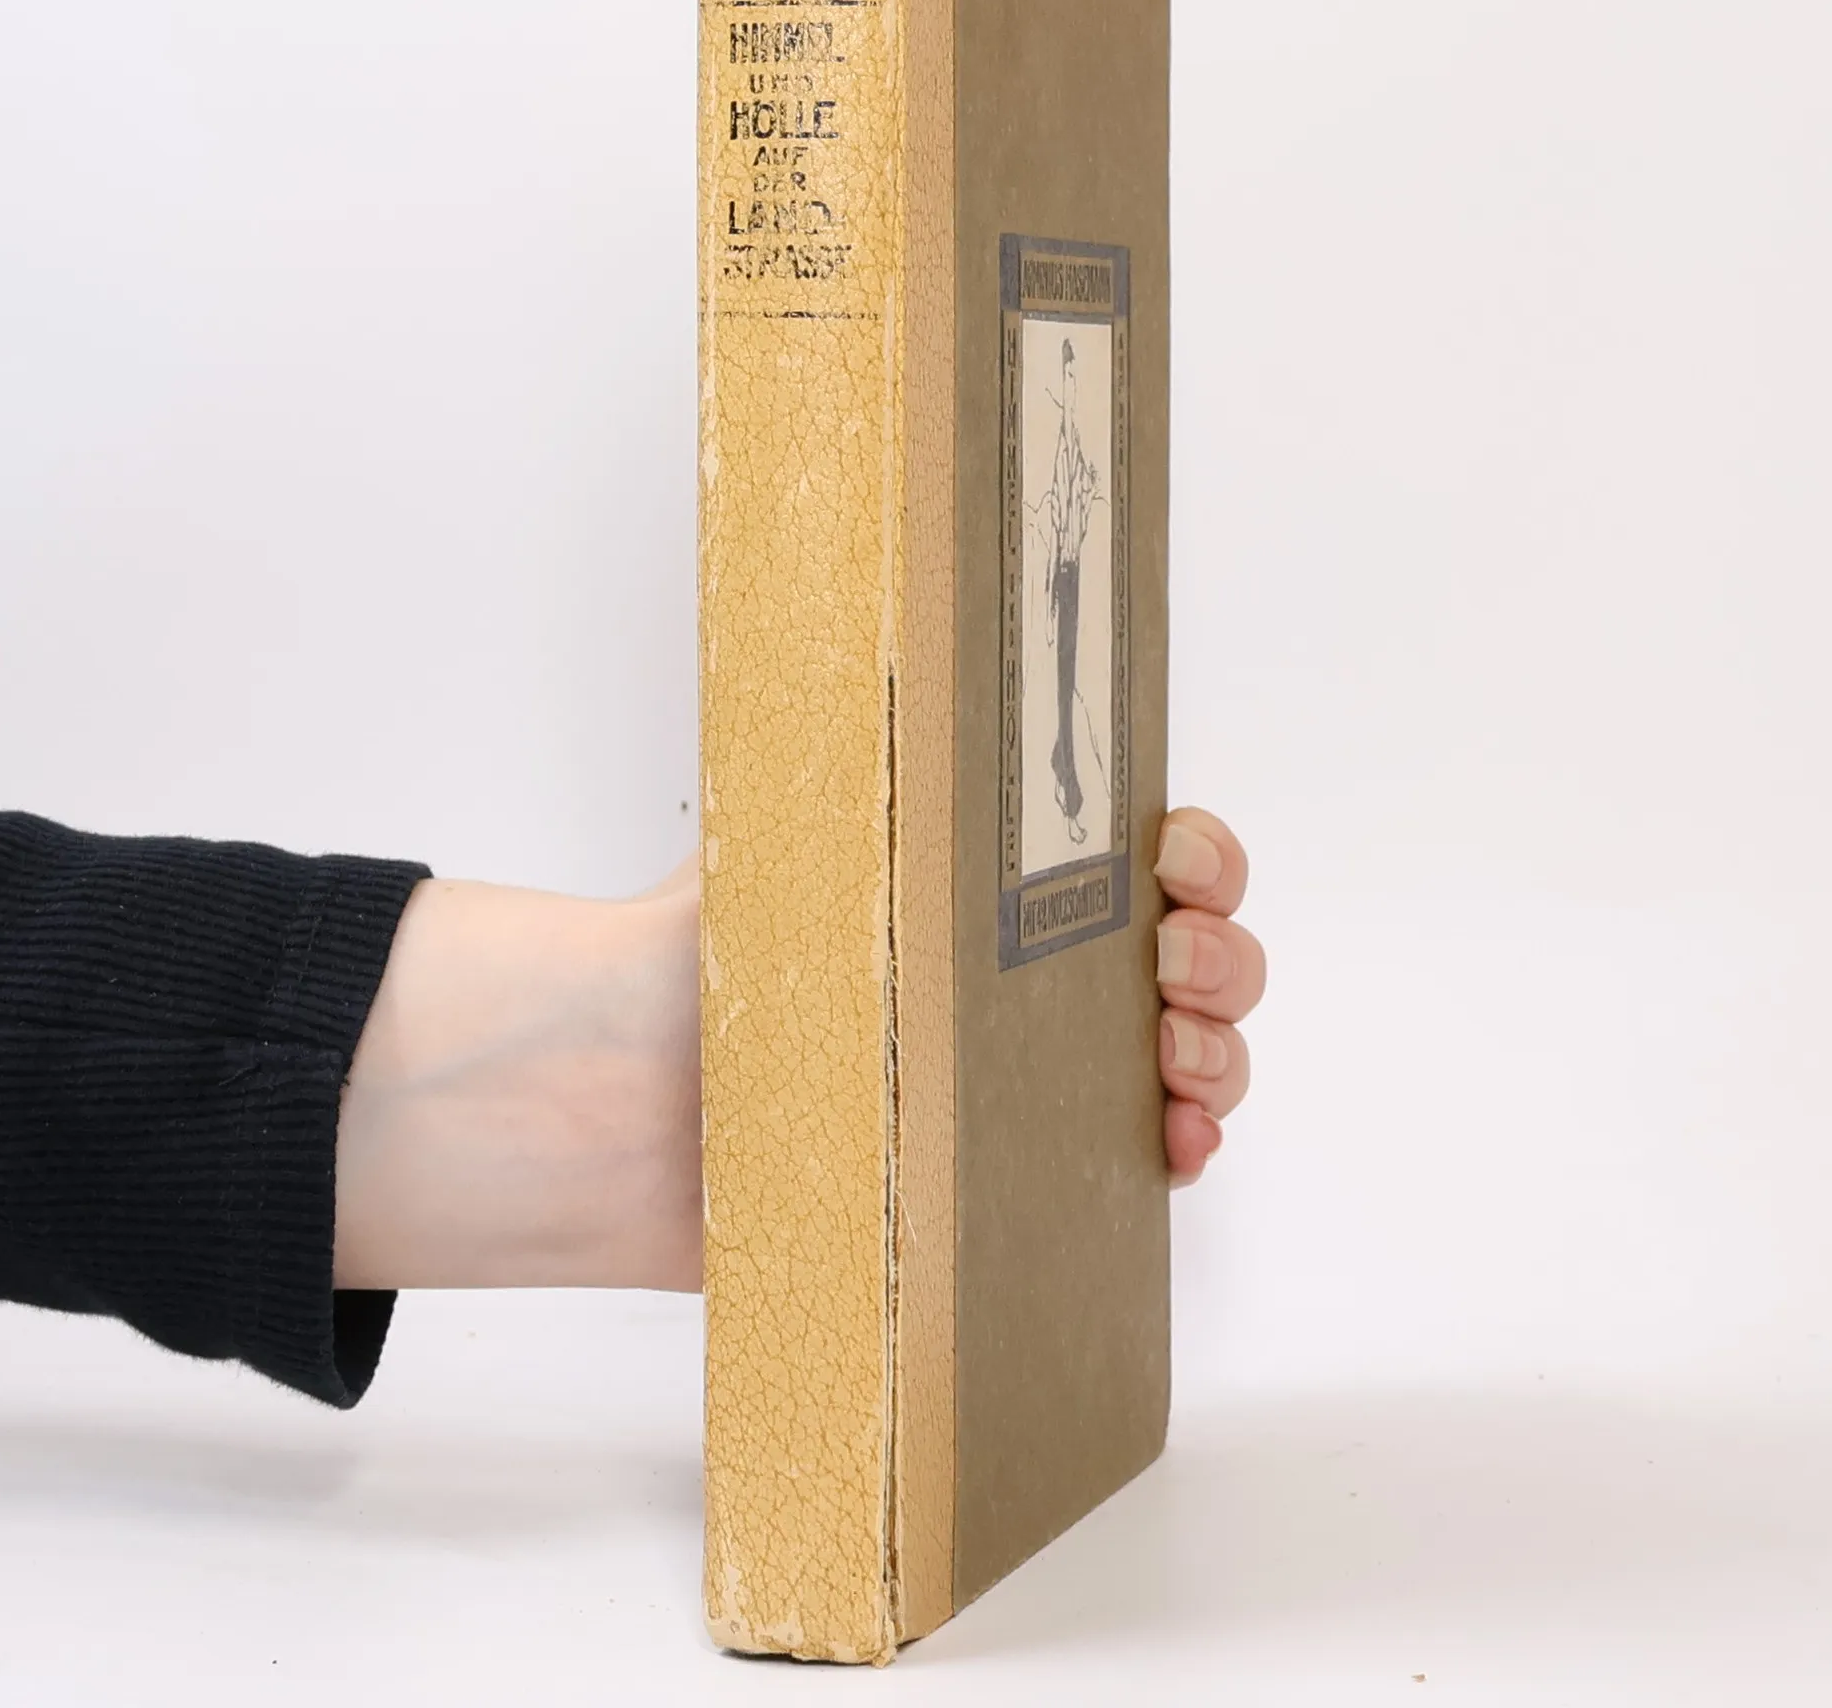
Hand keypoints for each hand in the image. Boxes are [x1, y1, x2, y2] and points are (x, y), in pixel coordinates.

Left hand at [331, 804, 1261, 1289]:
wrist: (610, 1109)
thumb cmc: (695, 957)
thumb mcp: (791, 838)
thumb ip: (869, 767)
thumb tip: (908, 647)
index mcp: (986, 890)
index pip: (1136, 857)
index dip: (1193, 855)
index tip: (1175, 860)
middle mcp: (1019, 979)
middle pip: (1189, 957)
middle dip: (1221, 956)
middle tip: (1171, 967)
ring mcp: (1023, 1084)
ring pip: (1183, 1059)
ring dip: (1217, 1054)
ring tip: (1178, 1064)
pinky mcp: (1002, 1182)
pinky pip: (1128, 1168)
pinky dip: (1180, 1152)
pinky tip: (1175, 1143)